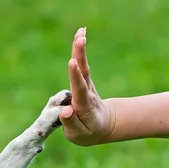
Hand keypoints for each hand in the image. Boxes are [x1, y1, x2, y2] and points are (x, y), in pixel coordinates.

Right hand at [59, 28, 115, 145]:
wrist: (103, 125)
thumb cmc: (88, 132)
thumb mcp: (79, 135)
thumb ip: (71, 123)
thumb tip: (65, 110)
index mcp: (84, 106)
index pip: (79, 90)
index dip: (75, 76)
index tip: (72, 63)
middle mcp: (87, 92)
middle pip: (84, 73)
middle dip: (80, 56)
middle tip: (80, 39)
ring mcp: (87, 85)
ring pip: (83, 66)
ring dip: (80, 49)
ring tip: (80, 32)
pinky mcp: (84, 80)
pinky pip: (81, 64)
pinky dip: (80, 50)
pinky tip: (80, 34)